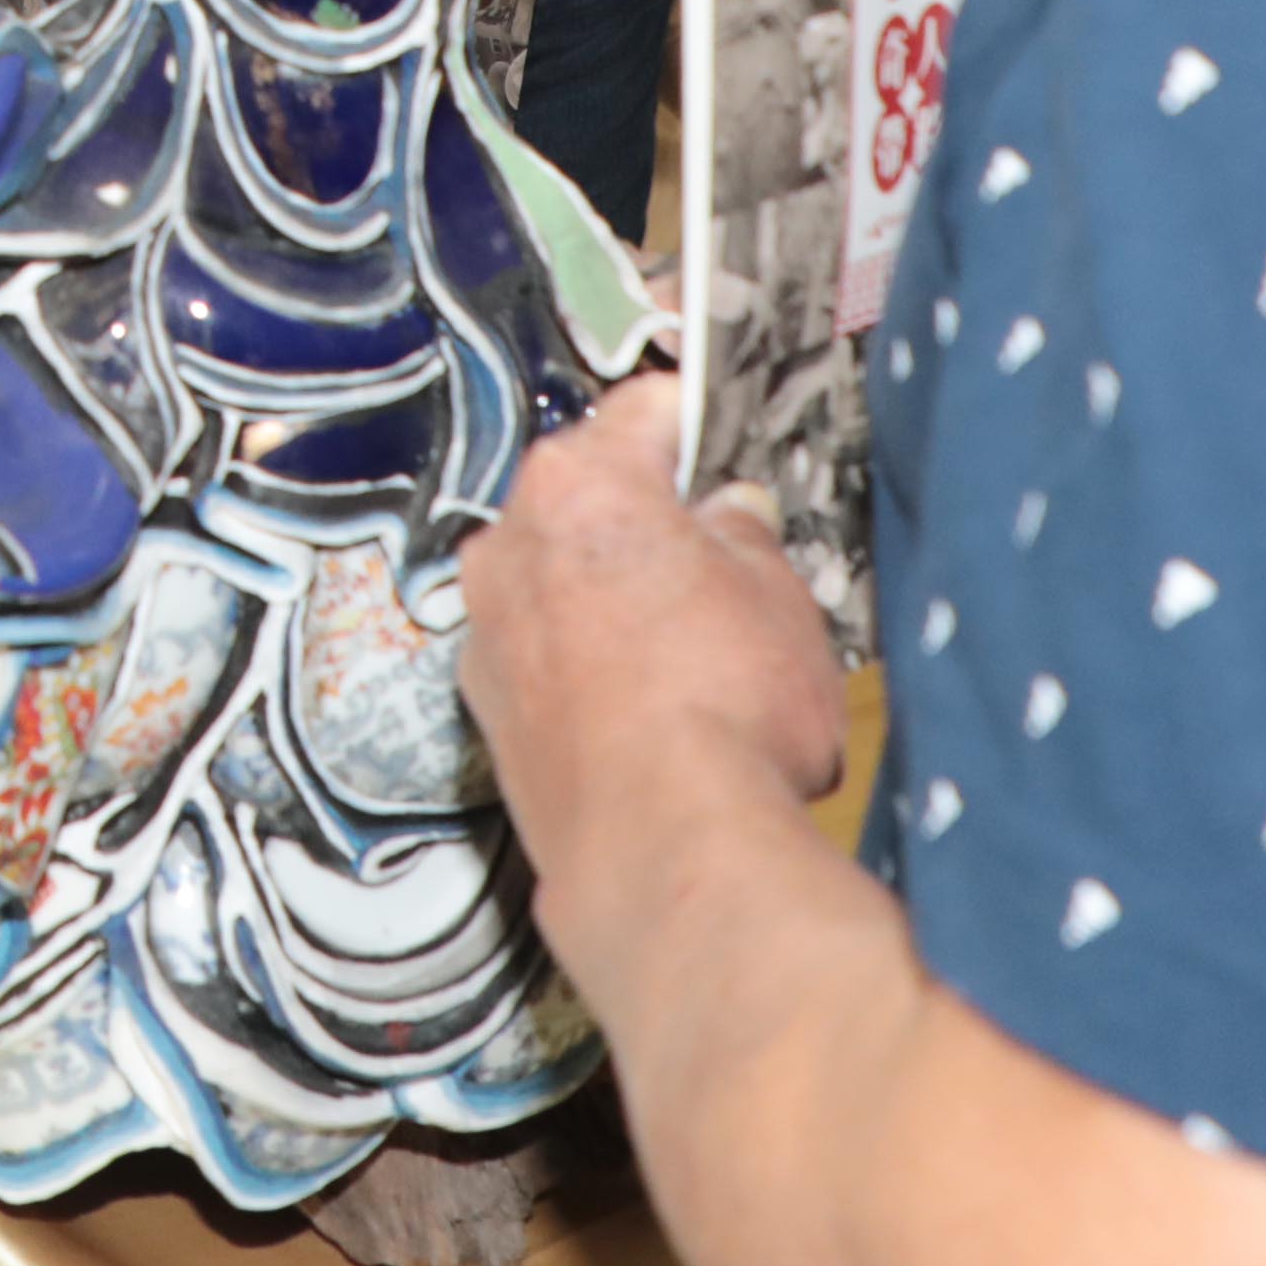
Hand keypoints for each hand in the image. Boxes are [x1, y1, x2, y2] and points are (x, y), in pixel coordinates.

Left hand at [456, 374, 855, 930]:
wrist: (661, 851)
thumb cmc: (729, 705)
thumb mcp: (780, 597)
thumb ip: (746, 538)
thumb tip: (731, 517)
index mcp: (578, 482)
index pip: (644, 414)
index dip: (697, 422)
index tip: (725, 441)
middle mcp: (507, 543)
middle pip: (586, 500)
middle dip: (647, 521)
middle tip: (720, 561)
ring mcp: (485, 632)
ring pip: (556, 582)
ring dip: (607, 597)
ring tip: (687, 652)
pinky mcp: (485, 715)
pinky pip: (542, 658)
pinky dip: (583, 667)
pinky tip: (643, 711)